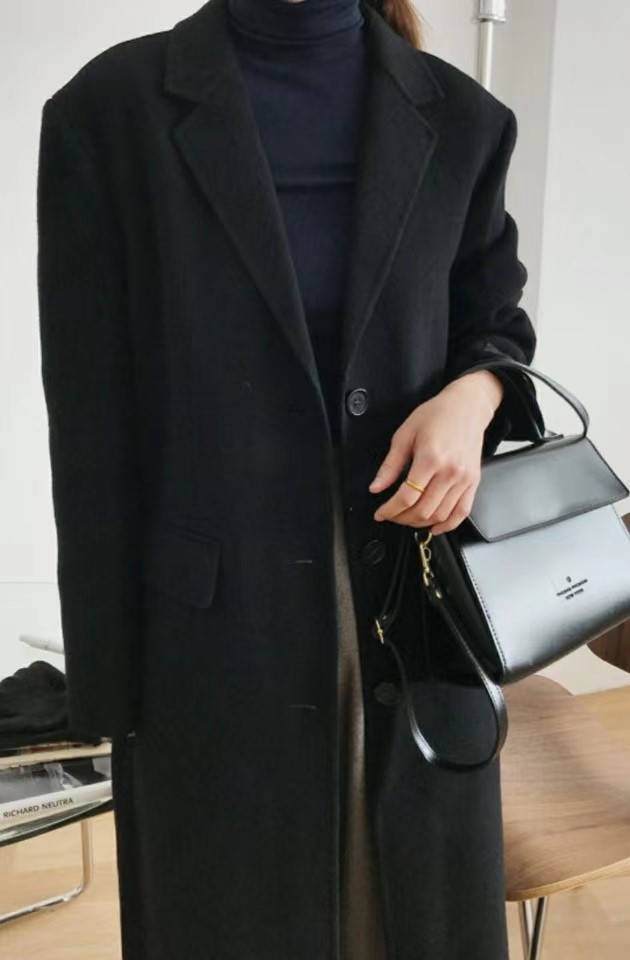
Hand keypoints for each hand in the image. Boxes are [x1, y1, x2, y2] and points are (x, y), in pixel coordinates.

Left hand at [368, 371, 503, 534]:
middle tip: (391, 516)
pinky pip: (462, 512)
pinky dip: (447, 525)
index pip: (407, 496)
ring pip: (441, 515)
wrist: (467, 406)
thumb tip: (376, 487)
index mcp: (430, 458)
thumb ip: (390, 465)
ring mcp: (464, 479)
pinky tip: (434, 527)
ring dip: (421, 523)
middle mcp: (450, 471)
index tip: (381, 513)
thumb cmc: (437, 414)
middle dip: (402, 519)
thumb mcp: (405, 434)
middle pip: (423, 510)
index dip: (390, 510)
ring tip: (407, 519)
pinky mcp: (474, 482)